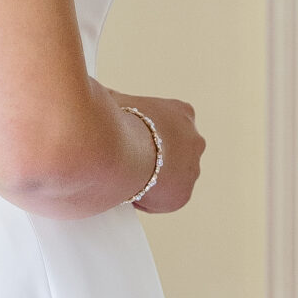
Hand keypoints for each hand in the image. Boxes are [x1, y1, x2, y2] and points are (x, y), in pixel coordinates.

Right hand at [115, 95, 203, 213]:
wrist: (120, 151)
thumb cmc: (117, 123)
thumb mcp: (117, 102)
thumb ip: (117, 102)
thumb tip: (102, 97)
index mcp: (182, 113)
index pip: (169, 127)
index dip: (147, 135)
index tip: (132, 141)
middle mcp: (195, 140)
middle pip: (175, 152)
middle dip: (155, 157)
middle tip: (129, 160)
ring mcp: (193, 169)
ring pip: (172, 177)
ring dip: (154, 178)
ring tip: (128, 177)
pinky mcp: (183, 195)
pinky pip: (163, 200)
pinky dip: (148, 198)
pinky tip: (130, 189)